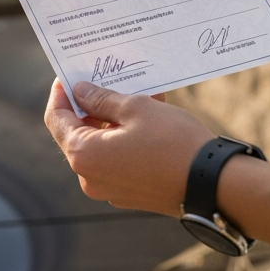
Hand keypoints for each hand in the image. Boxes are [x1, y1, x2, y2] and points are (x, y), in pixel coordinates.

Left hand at [45, 79, 269, 251]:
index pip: (56, 119)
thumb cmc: (173, 143)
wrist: (213, 184)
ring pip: (102, 145)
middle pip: (77, 133)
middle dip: (92, 106)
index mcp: (83, 155)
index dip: (61, 94)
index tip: (69, 76)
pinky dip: (126, 138)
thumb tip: (80, 92)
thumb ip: (101, 99)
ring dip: (114, 120)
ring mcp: (109, 189)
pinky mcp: (129, 193)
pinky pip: (118, 159)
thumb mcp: (135, 108)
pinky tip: (149, 117)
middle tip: (107, 81)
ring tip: (138, 95)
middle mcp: (89, 177)